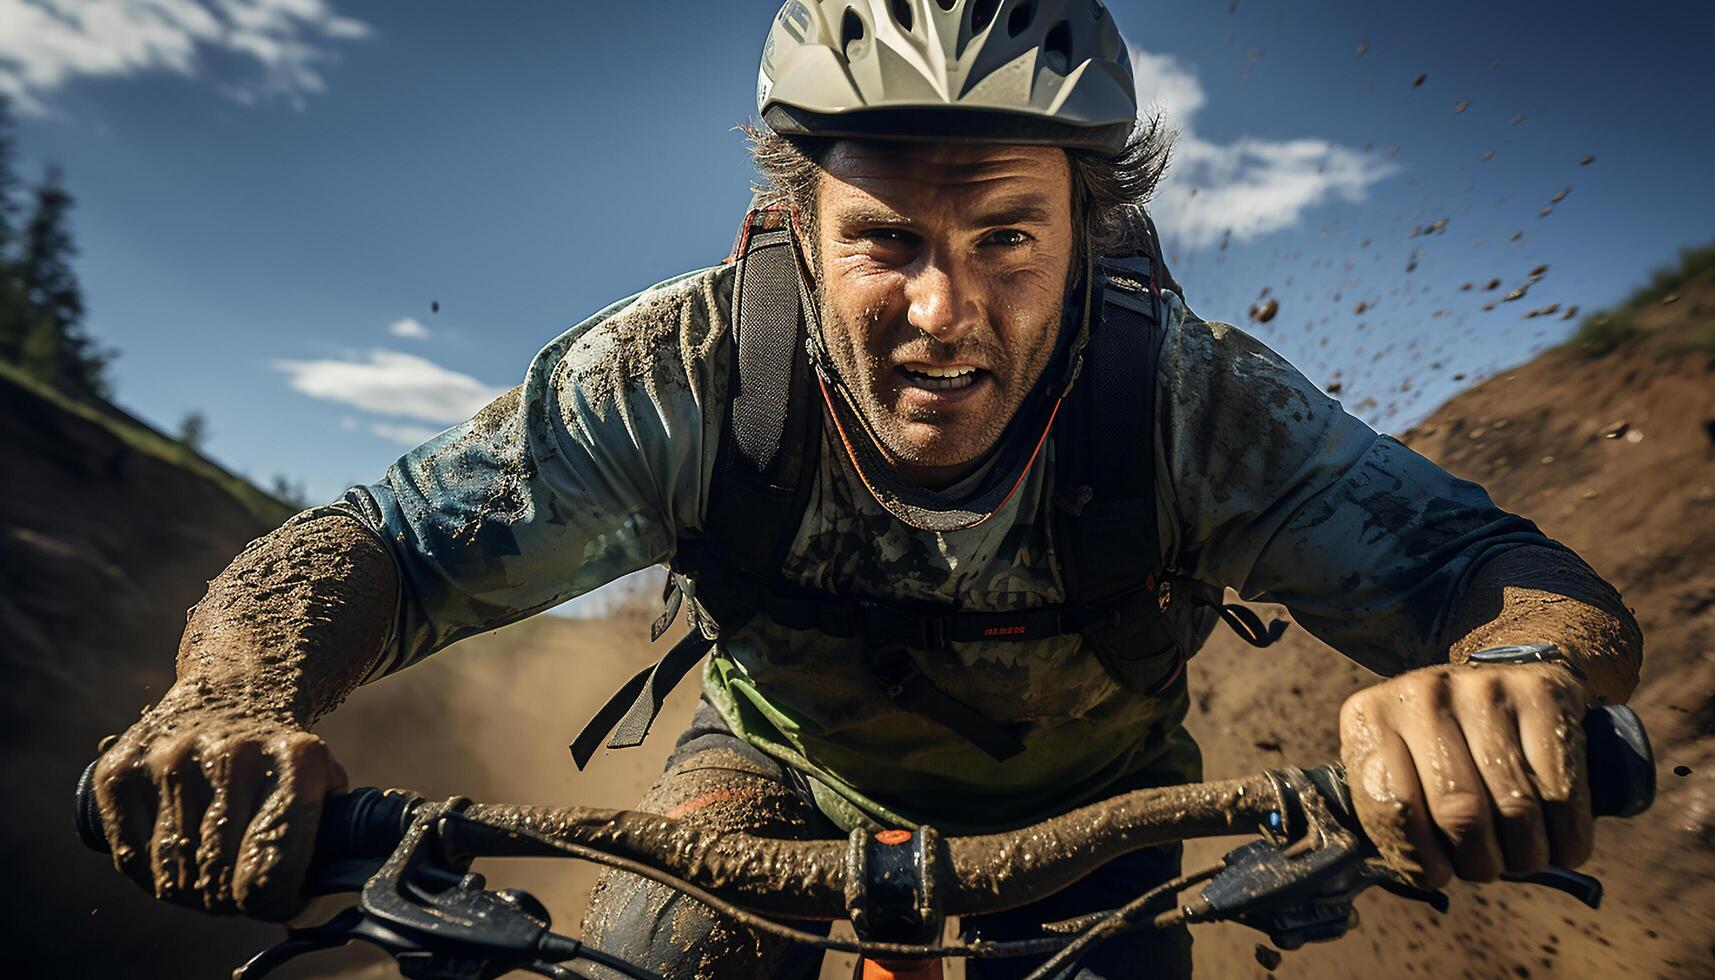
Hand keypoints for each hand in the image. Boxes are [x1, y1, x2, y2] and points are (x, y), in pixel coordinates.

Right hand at [91, 682, 346, 919]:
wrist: (236, 685)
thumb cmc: (282, 756)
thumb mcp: (324, 785)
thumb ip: (325, 846)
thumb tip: (304, 909)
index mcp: (296, 760)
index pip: (270, 873)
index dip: (274, 903)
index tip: (278, 900)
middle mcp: (232, 755)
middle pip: (219, 881)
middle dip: (232, 899)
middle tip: (241, 886)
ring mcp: (171, 759)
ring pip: (172, 877)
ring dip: (193, 891)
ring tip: (211, 870)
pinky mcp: (121, 768)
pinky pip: (130, 859)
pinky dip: (153, 873)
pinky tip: (176, 856)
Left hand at [1338, 661, 1591, 887]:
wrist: (1499, 677)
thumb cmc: (1437, 749)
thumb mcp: (1395, 772)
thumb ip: (1389, 819)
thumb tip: (1415, 873)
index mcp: (1371, 717)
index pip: (1393, 807)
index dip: (1419, 858)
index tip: (1436, 873)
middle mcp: (1423, 695)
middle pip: (1460, 812)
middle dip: (1478, 863)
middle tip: (1484, 866)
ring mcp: (1485, 689)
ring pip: (1517, 810)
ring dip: (1524, 856)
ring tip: (1519, 855)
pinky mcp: (1543, 695)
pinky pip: (1562, 793)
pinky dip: (1566, 838)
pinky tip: (1558, 843)